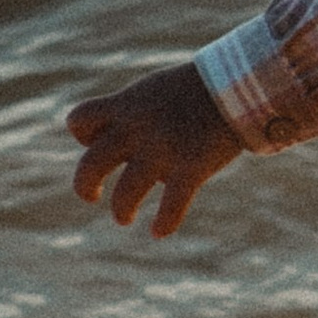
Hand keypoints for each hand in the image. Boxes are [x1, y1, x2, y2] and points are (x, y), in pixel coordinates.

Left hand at [66, 61, 244, 236]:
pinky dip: (164, 224)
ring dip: (122, 211)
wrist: (237, 86)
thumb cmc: (196, 88)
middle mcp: (137, 130)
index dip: (82, 135)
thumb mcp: (154, 90)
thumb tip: (119, 137)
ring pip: (126, 194)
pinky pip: (171, 207)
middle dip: (85, 186)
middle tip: (92, 196)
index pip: (80, 120)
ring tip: (125, 218)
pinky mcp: (191, 169)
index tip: (97, 142)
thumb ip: (131, 112)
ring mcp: (163, 152)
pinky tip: (159, 232)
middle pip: (91, 164)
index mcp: (126, 106)